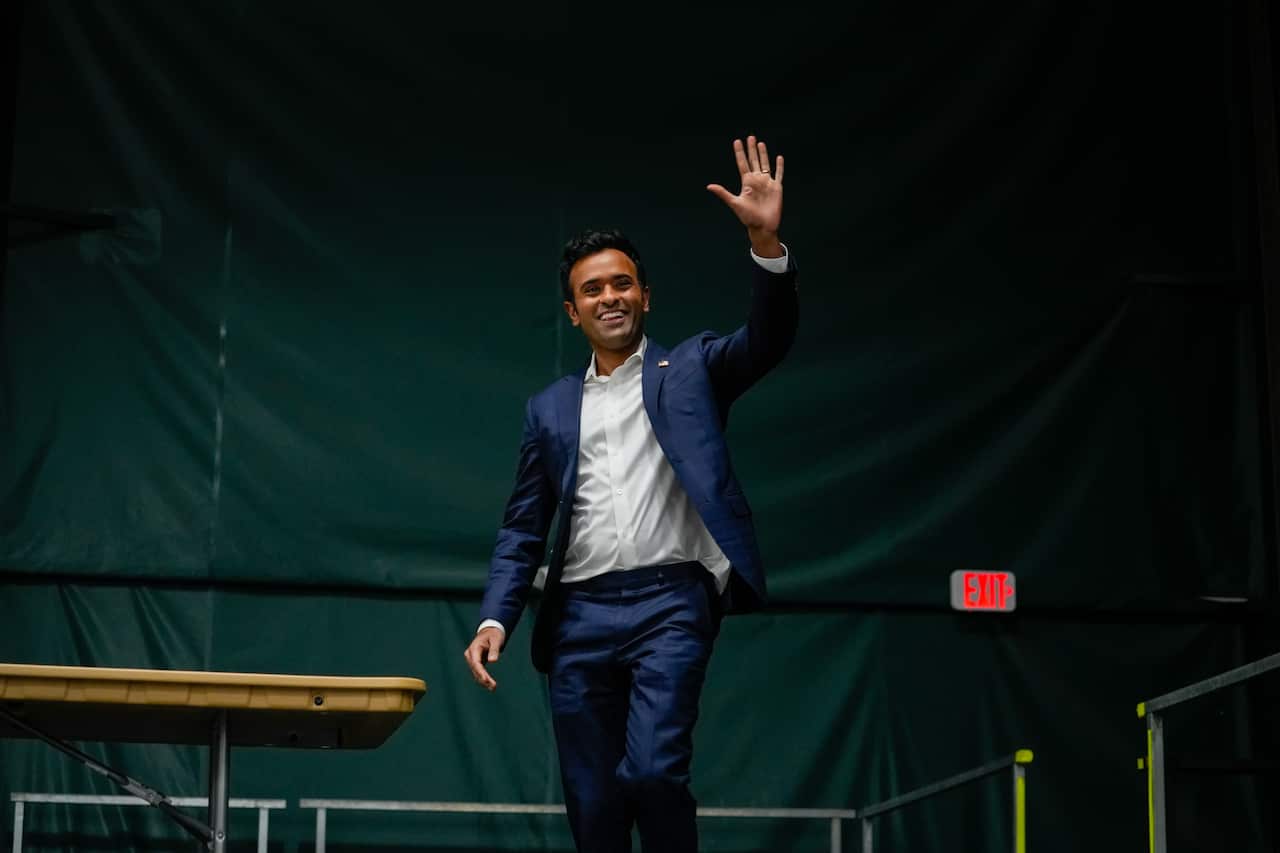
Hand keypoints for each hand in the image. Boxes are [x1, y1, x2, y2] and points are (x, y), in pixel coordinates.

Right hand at [463, 626, 504, 691]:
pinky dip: (483, 678)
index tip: (486, 680)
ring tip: (493, 688)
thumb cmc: (494, 635)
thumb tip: (492, 661)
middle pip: (475, 669)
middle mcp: (470, 655)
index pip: (476, 663)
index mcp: (474, 648)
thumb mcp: (496, 640)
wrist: (490, 631)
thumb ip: (494, 650)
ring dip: (484, 681)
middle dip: (483, 679)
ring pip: (476, 672)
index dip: (481, 672)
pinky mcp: (475, 662)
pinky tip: (490, 685)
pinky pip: (478, 672)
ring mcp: (472, 659)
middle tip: (493, 686)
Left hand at [706, 135, 783, 255]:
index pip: (742, 164)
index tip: (737, 141)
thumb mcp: (735, 203)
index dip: (740, 153)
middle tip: (750, 137)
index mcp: (746, 183)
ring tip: (760, 143)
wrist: (763, 227)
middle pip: (754, 161)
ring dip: (763, 154)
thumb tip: (709, 186)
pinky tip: (779, 157)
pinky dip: (780, 166)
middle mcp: (757, 180)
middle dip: (751, 149)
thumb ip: (723, 193)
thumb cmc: (748, 217)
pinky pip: (779, 174)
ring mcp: (767, 183)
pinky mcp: (777, 188)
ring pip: (765, 164)